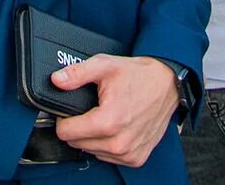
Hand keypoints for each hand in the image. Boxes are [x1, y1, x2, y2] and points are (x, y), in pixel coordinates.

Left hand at [52, 54, 177, 167]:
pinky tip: (113, 129)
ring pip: (91, 151)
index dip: (63, 119)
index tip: (69, 110)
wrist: (167, 85)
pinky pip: (108, 157)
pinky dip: (105, 145)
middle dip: (77, 127)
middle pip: (76, 143)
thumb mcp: (104, 66)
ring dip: (91, 137)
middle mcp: (119, 142)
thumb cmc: (139, 76)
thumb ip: (77, 74)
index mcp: (109, 121)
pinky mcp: (136, 158)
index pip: (66, 133)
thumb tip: (57, 80)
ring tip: (103, 117)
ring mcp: (129, 153)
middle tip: (89, 110)